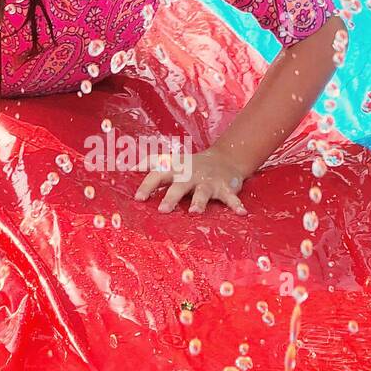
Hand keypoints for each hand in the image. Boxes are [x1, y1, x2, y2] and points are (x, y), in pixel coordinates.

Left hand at [134, 145, 248, 215]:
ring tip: (194, 212)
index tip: (138, 198)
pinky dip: (236, 204)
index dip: (147, 185)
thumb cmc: (191, 166)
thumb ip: (152, 164)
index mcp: (176, 170)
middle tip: (162, 209)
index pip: (158, 175)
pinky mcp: (224, 187)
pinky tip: (241, 213)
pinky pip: (230, 197)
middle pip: (179, 186)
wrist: (224, 158)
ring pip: (202, 192)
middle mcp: (190, 175)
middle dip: (171, 197)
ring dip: (198, 202)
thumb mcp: (172, 162)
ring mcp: (208, 181)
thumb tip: (129, 166)